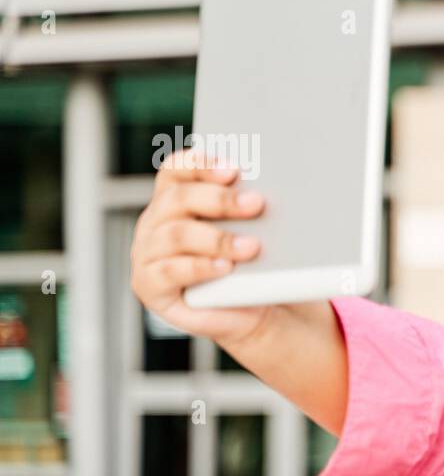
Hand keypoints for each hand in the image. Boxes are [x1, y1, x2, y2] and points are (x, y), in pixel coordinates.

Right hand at [129, 148, 272, 347]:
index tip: (233, 170)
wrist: (255, 310)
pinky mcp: (150, 286)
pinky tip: (225, 268)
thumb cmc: (253, 265)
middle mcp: (155, 222)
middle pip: (178, 198)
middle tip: (255, 204)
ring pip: (176, 235)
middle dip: (220, 200)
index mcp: (175, 199)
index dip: (201, 164)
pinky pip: (170, 271)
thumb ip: (250, 211)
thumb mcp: (253, 232)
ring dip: (217, 239)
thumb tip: (264, 193)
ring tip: (251, 246)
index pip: (177, 170)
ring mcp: (147, 253)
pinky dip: (200, 268)